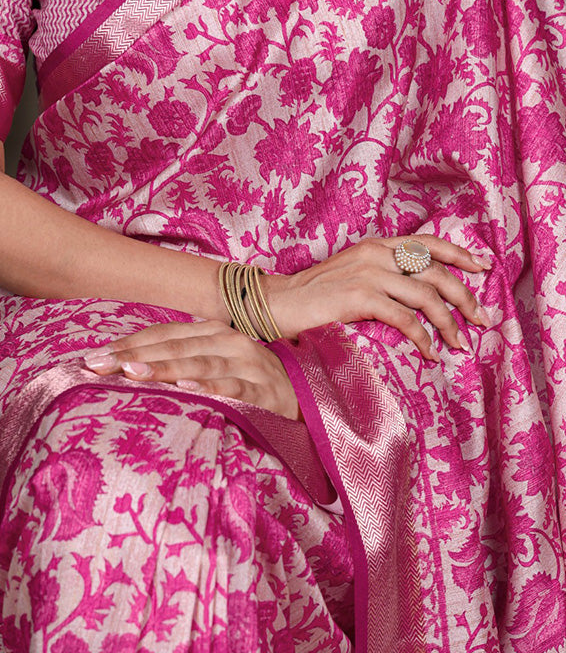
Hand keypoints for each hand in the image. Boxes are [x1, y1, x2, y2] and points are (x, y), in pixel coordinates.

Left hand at [82, 320, 300, 419]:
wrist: (306, 398)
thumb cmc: (253, 382)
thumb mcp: (218, 363)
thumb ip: (183, 359)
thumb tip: (129, 365)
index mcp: (215, 333)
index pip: (165, 334)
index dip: (129, 343)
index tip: (93, 357)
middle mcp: (231, 343)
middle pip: (176, 345)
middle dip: (134, 355)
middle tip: (98, 365)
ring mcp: (249, 365)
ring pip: (200, 363)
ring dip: (165, 366)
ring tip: (132, 372)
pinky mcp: (264, 391)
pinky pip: (233, 387)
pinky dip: (209, 386)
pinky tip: (185, 388)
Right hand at [262, 235, 492, 361]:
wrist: (277, 302)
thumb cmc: (314, 295)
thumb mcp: (353, 273)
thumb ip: (383, 275)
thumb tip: (419, 296)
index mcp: (377, 245)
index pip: (427, 243)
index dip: (459, 254)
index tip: (483, 267)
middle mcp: (376, 254)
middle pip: (435, 270)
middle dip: (464, 296)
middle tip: (481, 319)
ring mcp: (369, 274)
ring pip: (426, 295)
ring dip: (449, 322)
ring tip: (460, 343)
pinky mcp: (360, 297)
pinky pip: (405, 319)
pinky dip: (423, 337)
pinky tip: (430, 352)